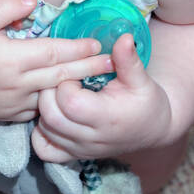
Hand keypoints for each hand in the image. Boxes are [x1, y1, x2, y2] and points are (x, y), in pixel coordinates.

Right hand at [0, 0, 114, 123]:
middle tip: (111, 64)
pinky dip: (56, 104)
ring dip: (76, 88)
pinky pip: (39, 110)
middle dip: (88, 69)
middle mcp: (16, 84)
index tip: (97, 44)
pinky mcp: (10, 115)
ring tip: (99, 81)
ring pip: (52, 97)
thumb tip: (33, 1)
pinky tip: (71, 97)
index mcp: (11, 58)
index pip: (53, 53)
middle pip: (60, 75)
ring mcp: (14, 103)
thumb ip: (6, 7)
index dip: (77, 48)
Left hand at [31, 32, 172, 161]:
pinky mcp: (73, 156)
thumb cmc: (145, 102)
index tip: (75, 72)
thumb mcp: (141, 79)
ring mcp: (80, 149)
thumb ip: (128, 60)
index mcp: (105, 117)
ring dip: (45, 109)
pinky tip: (52, 116)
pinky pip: (45, 150)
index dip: (65, 82)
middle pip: (51, 116)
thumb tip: (124, 37)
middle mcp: (90, 138)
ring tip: (59, 95)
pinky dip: (41, 133)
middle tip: (61, 80)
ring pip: (45, 130)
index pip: (69, 101)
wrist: (152, 130)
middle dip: (49, 93)